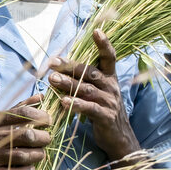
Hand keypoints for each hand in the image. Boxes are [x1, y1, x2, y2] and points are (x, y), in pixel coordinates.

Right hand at [0, 94, 52, 169]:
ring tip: (39, 154)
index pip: (23, 114)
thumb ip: (20, 108)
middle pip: (27, 135)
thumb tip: (41, 96)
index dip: (41, 117)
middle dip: (43, 138)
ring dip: (38, 155)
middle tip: (46, 140)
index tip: (48, 122)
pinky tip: (30, 167)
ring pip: (24, 155)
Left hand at [48, 29, 140, 159]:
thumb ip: (82, 81)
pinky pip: (89, 108)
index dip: (104, 44)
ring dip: (68, 83)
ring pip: (86, 89)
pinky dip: (75, 104)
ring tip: (51, 79)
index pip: (109, 57)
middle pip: (90, 72)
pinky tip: (62, 101)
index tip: (96, 31)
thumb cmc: (102, 112)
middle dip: (70, 66)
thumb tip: (58, 69)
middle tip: (52, 62)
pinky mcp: (106, 116)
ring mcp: (110, 101)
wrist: (119, 138)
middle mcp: (111, 87)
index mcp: (110, 78)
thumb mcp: (95, 93)